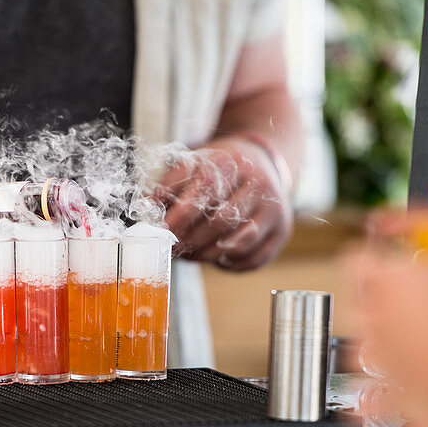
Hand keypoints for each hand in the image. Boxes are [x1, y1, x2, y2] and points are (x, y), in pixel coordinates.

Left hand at [154, 136, 292, 270]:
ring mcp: (275, 209)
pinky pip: (255, 258)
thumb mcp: (196, 165)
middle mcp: (259, 184)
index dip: (180, 216)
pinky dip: (231, 264)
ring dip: (209, 254)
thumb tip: (145, 209)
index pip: (204, 191)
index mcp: (233, 163)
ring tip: (191, 254)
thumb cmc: (221, 169)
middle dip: (191, 240)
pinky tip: (217, 257)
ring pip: (239, 242)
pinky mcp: (282, 231)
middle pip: (222, 221)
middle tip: (172, 249)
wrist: (264, 163)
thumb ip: (169, 185)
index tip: (161, 232)